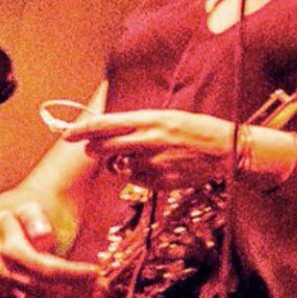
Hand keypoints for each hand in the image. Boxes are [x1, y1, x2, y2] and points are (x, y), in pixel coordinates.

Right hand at [0, 197, 100, 297]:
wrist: (6, 233)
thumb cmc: (27, 220)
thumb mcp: (31, 209)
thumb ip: (35, 218)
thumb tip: (43, 236)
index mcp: (6, 246)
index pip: (39, 267)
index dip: (69, 274)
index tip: (95, 272)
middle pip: (39, 289)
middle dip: (74, 291)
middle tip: (102, 287)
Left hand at [61, 108, 245, 188]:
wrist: (229, 150)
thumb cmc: (198, 130)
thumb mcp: (168, 117)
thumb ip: (138, 124)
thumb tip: (109, 131)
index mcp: (150, 120)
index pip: (104, 125)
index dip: (82, 130)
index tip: (68, 134)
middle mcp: (149, 140)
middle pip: (103, 148)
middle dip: (96, 151)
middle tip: (98, 151)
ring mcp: (154, 162)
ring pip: (119, 166)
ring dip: (123, 164)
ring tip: (144, 157)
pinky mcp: (160, 180)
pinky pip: (138, 180)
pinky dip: (143, 176)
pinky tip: (162, 167)